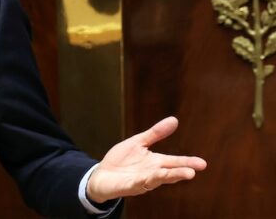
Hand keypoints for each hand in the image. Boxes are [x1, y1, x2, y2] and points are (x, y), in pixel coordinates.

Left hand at [87, 116, 206, 202]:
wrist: (102, 174)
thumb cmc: (122, 160)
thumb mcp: (138, 142)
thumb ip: (155, 133)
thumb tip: (174, 120)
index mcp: (156, 162)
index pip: (174, 162)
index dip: (187, 162)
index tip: (202, 163)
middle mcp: (152, 173)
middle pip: (169, 173)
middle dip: (180, 172)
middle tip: (193, 172)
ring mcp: (141, 181)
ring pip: (156, 180)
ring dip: (166, 178)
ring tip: (180, 175)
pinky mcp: (129, 186)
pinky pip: (137, 184)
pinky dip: (142, 181)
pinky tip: (147, 179)